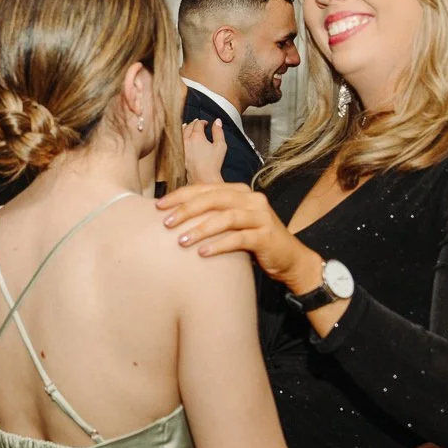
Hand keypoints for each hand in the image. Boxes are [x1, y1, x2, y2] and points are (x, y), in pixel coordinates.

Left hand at [156, 182, 320, 289]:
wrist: (289, 259)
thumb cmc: (252, 241)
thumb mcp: (231, 224)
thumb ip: (211, 216)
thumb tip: (173, 217)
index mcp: (240, 192)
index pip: (206, 188)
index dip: (181, 195)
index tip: (158, 206)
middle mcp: (252, 199)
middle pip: (214, 199)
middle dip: (187, 210)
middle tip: (165, 223)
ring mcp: (261, 216)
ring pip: (226, 217)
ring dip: (201, 229)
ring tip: (180, 241)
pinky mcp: (267, 236)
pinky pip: (239, 239)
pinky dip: (219, 245)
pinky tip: (202, 253)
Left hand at [182, 119, 226, 184]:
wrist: (202, 178)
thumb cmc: (212, 164)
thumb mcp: (220, 145)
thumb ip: (218, 132)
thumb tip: (217, 121)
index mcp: (197, 137)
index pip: (198, 124)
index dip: (202, 122)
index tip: (205, 123)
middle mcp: (186, 141)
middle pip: (188, 127)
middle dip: (193, 123)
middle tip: (198, 123)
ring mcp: (181, 148)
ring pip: (180, 133)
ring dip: (185, 128)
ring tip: (187, 126)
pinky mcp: (178, 154)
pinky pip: (177, 141)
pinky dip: (180, 137)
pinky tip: (181, 137)